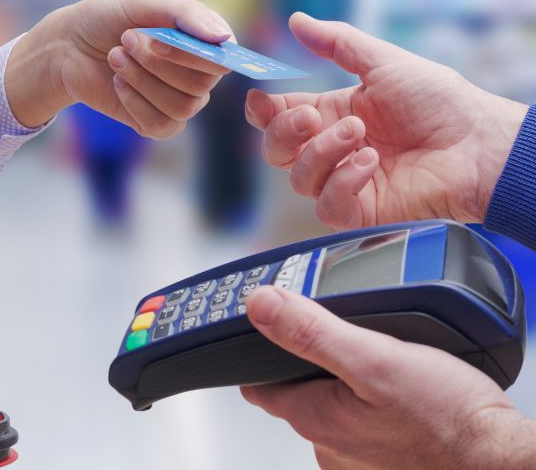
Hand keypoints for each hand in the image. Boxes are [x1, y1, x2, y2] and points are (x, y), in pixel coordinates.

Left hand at [5, 0, 231, 136]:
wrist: (68, 45)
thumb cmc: (108, 18)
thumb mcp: (143, 3)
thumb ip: (185, 14)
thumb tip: (224, 38)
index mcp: (203, 42)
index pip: (222, 59)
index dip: (194, 55)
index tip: (158, 41)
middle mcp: (198, 73)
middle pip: (201, 85)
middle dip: (157, 64)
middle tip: (125, 40)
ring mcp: (179, 100)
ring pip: (182, 106)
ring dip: (142, 81)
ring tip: (115, 57)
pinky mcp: (156, 123)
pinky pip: (162, 125)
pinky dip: (135, 103)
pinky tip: (117, 83)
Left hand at [241, 286, 530, 469]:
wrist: (501, 462)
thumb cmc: (448, 420)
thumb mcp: (374, 358)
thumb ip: (312, 332)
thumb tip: (260, 304)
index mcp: (312, 416)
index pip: (257, 382)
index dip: (259, 350)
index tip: (270, 324)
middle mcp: (328, 444)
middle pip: (296, 391)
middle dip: (310, 361)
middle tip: (339, 330)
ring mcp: (358, 458)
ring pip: (334, 406)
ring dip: (346, 381)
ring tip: (377, 355)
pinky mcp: (388, 459)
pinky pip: (366, 423)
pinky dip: (374, 403)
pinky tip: (399, 388)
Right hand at [245, 13, 525, 228]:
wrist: (481, 145)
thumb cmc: (442, 103)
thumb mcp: (384, 62)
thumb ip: (336, 42)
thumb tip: (296, 19)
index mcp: (333, 114)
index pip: (279, 116)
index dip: (262, 110)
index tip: (260, 98)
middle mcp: (335, 149)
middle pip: (276, 150)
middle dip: (283, 132)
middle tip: (311, 118)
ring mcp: (346, 181)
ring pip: (300, 178)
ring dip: (323, 153)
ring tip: (360, 135)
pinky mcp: (363, 210)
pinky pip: (328, 205)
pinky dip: (342, 183)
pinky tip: (369, 164)